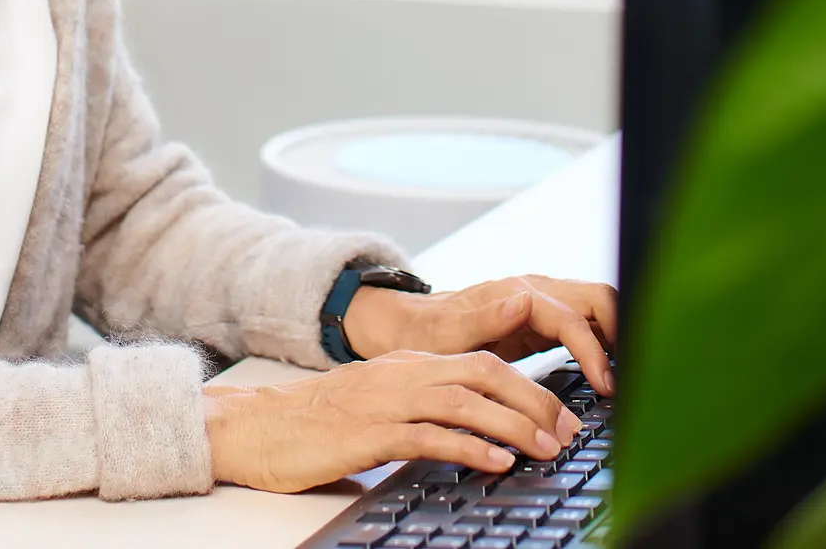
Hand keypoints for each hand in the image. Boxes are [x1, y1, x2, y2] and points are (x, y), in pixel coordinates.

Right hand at [203, 349, 583, 492]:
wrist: (256, 428)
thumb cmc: (315, 423)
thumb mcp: (376, 404)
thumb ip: (419, 408)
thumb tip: (471, 430)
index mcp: (404, 365)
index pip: (479, 362)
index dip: (527, 386)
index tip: (561, 414)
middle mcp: (399, 375)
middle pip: (482, 373)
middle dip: (534, 400)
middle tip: (568, 430)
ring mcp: (383, 401)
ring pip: (463, 400)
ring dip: (513, 424)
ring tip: (547, 447)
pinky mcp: (368, 433)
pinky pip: (428, 436)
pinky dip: (468, 447)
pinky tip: (495, 462)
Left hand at [343, 274, 617, 394]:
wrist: (409, 327)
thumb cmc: (426, 335)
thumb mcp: (445, 335)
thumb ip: (483, 318)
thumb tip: (524, 301)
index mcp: (515, 293)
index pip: (573, 317)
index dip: (595, 351)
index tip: (608, 387)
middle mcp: (534, 291)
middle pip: (598, 298)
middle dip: (624, 331)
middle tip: (635, 380)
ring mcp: (542, 303)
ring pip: (598, 308)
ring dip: (620, 336)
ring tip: (633, 379)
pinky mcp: (544, 321)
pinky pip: (587, 325)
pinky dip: (606, 343)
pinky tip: (612, 373)